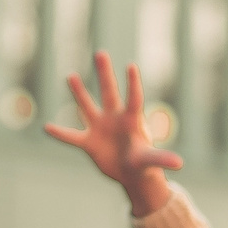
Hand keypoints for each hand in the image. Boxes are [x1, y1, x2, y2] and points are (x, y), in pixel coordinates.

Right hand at [42, 52, 183, 217]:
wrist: (130, 173)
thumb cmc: (143, 162)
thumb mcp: (151, 161)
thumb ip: (162, 158)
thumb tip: (180, 164)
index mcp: (132, 120)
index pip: (134, 98)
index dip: (133, 84)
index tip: (131, 66)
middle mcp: (114, 118)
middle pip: (109, 92)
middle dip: (105, 74)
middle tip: (101, 53)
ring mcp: (100, 128)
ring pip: (87, 106)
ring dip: (79, 93)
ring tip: (71, 75)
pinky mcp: (89, 142)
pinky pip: (72, 136)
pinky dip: (60, 133)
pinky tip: (47, 127)